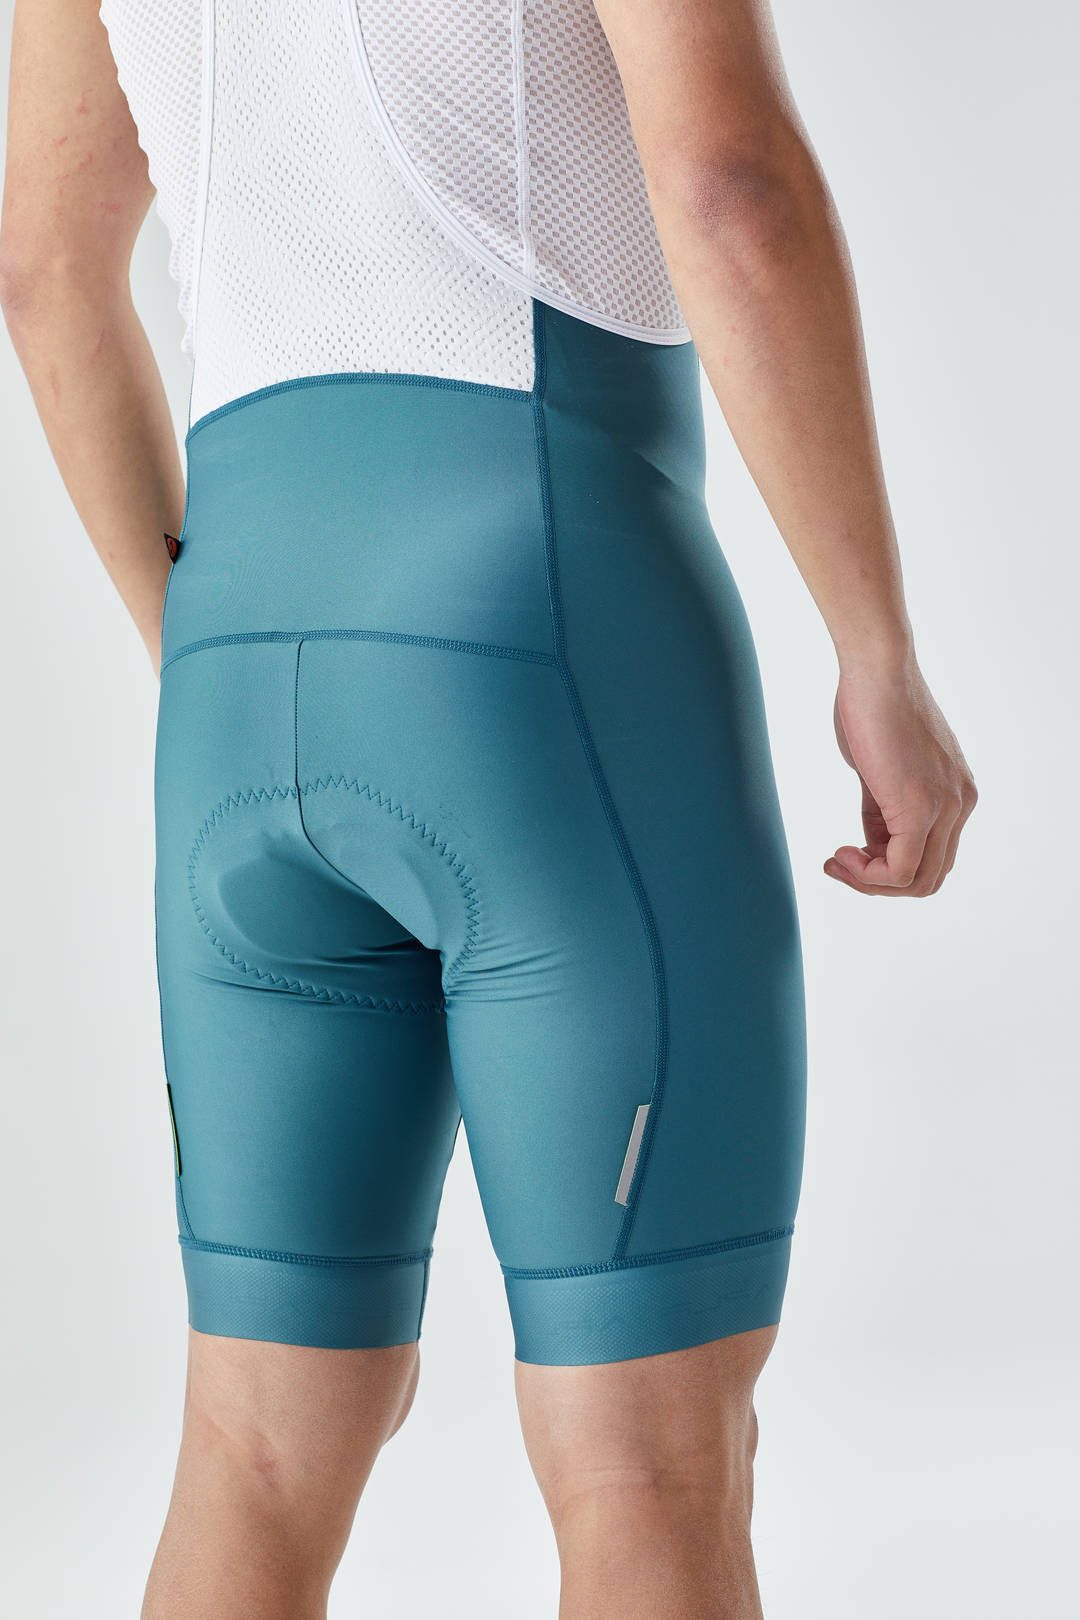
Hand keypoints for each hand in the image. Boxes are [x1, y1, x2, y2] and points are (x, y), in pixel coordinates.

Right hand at [826, 657, 976, 896]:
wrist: (876, 669)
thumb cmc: (870, 704)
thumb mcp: (879, 767)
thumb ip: (883, 806)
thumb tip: (873, 841)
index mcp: (956, 793)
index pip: (932, 856)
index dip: (888, 867)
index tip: (848, 851)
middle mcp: (961, 803)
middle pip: (930, 876)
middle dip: (879, 882)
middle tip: (839, 864)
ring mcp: (945, 807)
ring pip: (918, 881)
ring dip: (871, 882)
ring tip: (837, 861)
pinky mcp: (920, 808)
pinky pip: (901, 869)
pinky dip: (868, 875)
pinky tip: (842, 854)